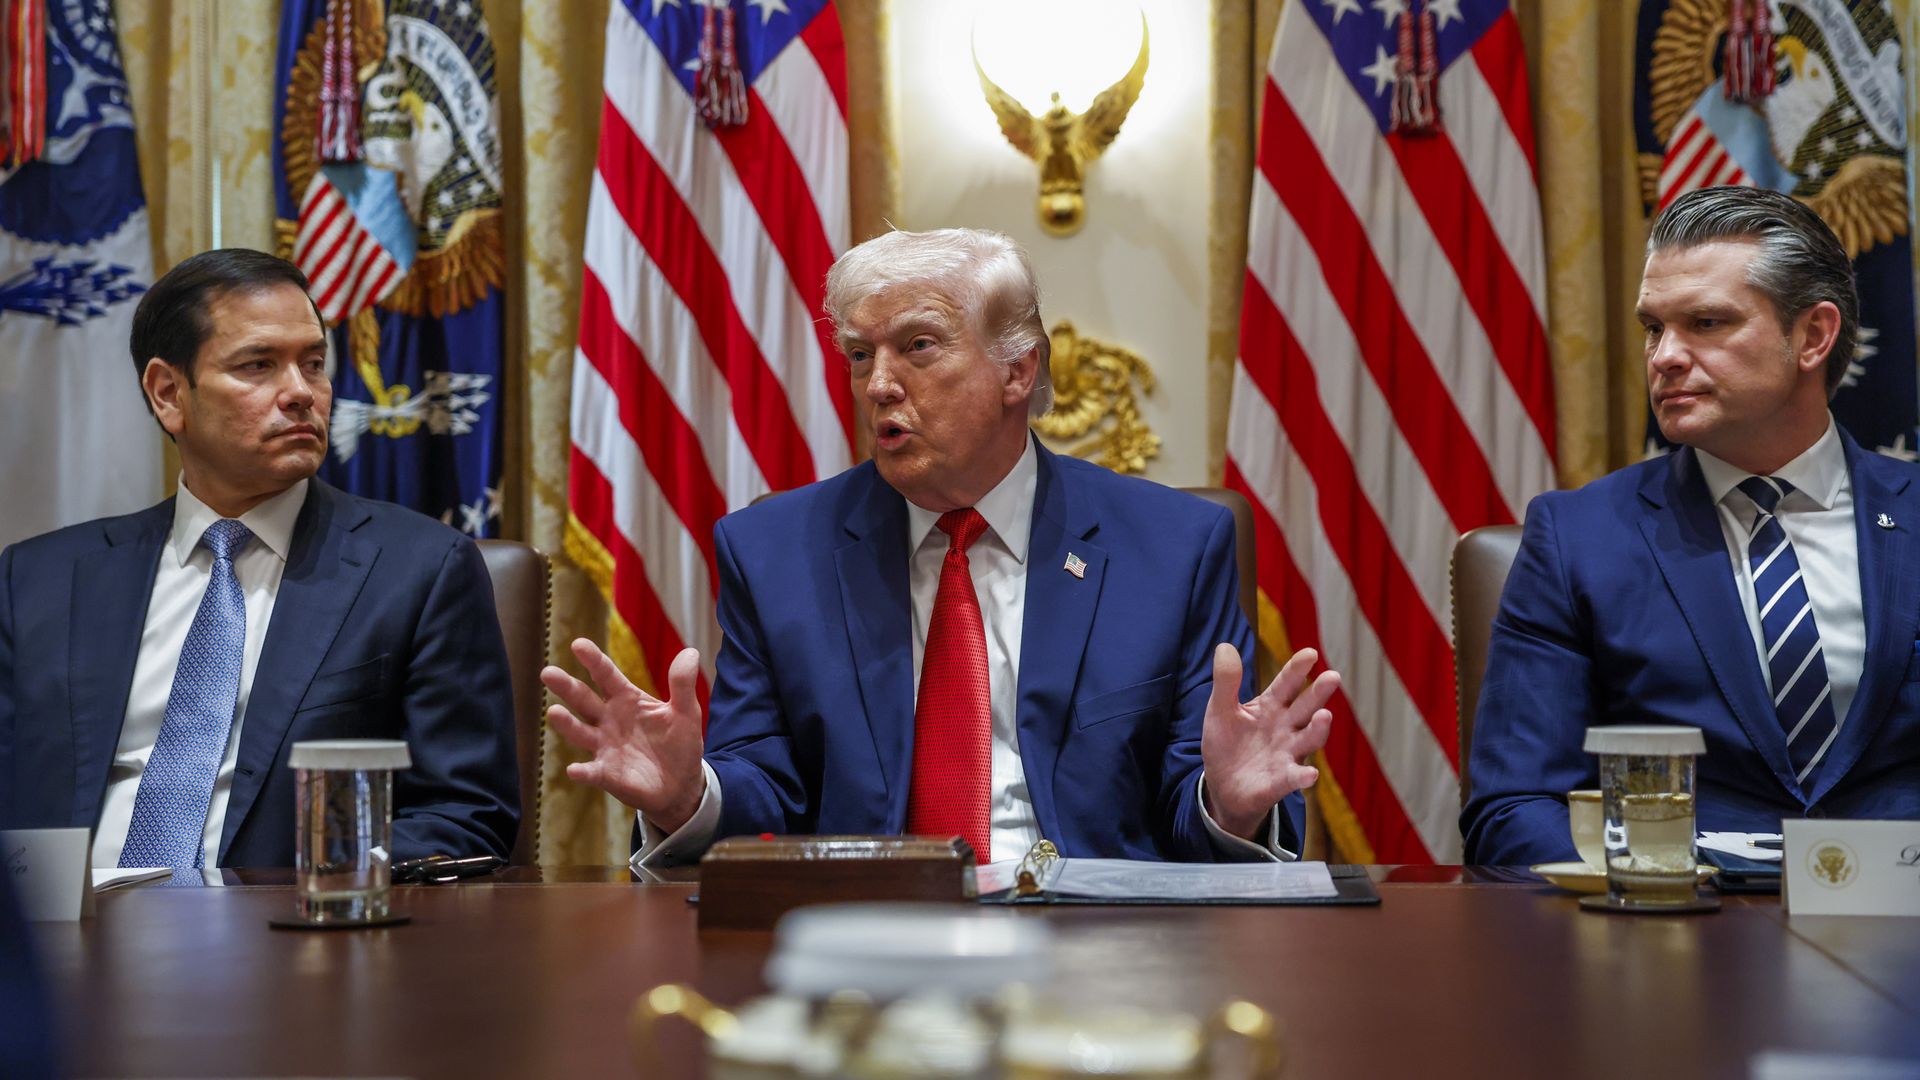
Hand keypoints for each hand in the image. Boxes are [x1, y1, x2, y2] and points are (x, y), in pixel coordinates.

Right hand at [541, 639, 706, 831]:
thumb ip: (682, 684)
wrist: (681, 784)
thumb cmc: (679, 743)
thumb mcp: (686, 712)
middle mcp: (608, 719)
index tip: (578, 644)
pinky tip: (574, 769)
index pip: (606, 675)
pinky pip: (592, 772)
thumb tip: (691, 652)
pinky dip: (583, 771)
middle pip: (584, 699)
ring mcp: (605, 747)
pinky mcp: (607, 774)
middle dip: (566, 686)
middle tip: (548, 673)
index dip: (593, 660)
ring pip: (580, 732)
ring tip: (554, 712)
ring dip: (567, 723)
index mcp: (626, 699)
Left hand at [1201, 644, 1338, 839]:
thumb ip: (1226, 682)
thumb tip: (1225, 646)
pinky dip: (1303, 776)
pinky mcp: (1281, 780)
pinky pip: (1295, 778)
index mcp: (1271, 706)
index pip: (1286, 683)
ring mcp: (1287, 753)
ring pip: (1308, 739)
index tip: (1309, 653)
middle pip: (1305, 707)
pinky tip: (1310, 775)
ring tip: (1325, 716)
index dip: (1296, 669)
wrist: (1222, 785)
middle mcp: (1286, 727)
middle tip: (1332, 676)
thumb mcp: (1220, 710)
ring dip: (1318, 729)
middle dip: (1318, 693)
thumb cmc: (1227, 744)